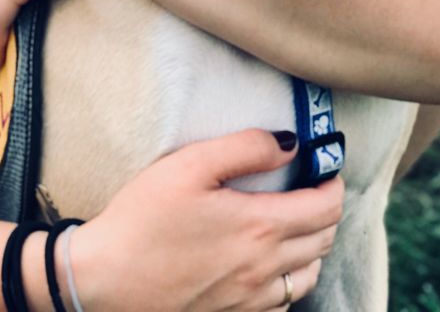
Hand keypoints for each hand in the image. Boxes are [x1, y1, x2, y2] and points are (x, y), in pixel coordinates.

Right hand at [70, 128, 342, 310]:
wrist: (105, 280)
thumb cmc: (143, 218)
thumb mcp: (190, 165)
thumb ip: (245, 148)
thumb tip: (289, 143)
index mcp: (260, 228)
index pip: (325, 208)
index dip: (333, 183)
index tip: (326, 167)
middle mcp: (264, 269)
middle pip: (323, 241)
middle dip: (327, 211)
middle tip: (313, 188)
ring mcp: (250, 300)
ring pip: (309, 277)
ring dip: (313, 247)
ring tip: (296, 223)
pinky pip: (283, 302)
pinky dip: (290, 280)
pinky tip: (268, 262)